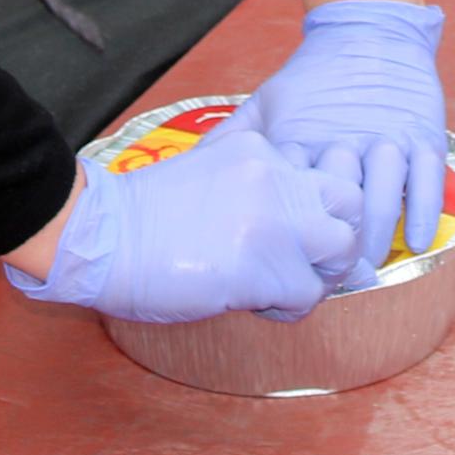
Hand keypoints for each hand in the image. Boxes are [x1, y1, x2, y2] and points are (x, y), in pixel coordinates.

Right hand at [1, 118, 363, 323]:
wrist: (102, 238)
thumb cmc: (145, 215)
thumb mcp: (207, 170)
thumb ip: (253, 182)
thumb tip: (292, 222)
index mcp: (259, 147)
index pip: (323, 171)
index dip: (315, 206)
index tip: (286, 230)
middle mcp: (275, 173)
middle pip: (351, 197)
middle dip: (338, 234)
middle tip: (306, 260)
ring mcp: (274, 216)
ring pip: (345, 246)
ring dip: (323, 273)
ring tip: (285, 285)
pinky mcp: (265, 263)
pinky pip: (308, 294)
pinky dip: (288, 308)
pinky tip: (254, 304)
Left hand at [240, 0, 447, 290]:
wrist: (369, 30)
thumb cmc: (312, 77)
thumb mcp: (268, 103)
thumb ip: (234, 139)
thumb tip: (190, 172)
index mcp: (302, 135)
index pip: (293, 193)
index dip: (289, 230)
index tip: (282, 262)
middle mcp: (345, 138)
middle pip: (340, 202)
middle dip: (336, 244)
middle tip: (331, 274)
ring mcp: (387, 136)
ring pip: (385, 195)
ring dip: (377, 235)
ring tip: (367, 268)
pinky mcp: (423, 133)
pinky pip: (428, 179)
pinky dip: (423, 213)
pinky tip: (414, 244)